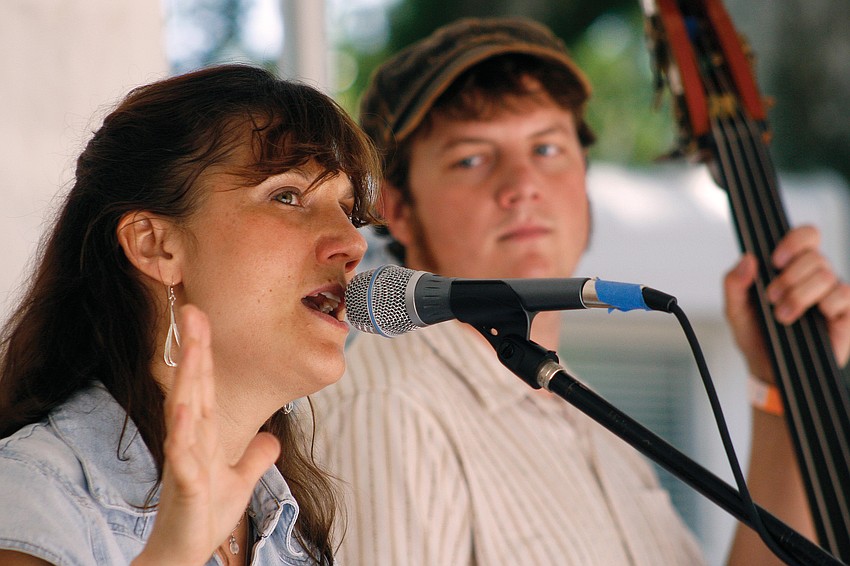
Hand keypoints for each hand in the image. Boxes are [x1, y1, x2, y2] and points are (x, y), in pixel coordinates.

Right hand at [133, 305, 280, 564]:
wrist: (185, 553)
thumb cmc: (204, 516)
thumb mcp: (240, 481)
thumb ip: (255, 457)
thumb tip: (272, 438)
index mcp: (203, 434)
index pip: (205, 385)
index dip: (205, 352)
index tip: (202, 318)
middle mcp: (190, 440)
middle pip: (193, 387)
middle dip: (193, 349)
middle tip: (192, 311)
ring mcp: (184, 460)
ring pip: (184, 411)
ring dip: (187, 379)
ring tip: (190, 347)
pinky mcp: (185, 485)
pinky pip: (182, 455)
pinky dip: (182, 433)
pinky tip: (184, 411)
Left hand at [724, 225, 849, 381]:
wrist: (767, 370)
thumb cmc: (755, 335)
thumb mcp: (735, 310)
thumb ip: (734, 283)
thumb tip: (748, 259)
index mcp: (790, 267)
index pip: (806, 235)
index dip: (794, 241)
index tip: (775, 261)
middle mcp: (814, 277)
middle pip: (815, 256)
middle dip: (788, 277)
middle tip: (772, 298)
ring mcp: (831, 295)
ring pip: (827, 275)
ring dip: (799, 295)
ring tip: (783, 316)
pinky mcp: (845, 314)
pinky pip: (845, 295)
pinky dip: (826, 304)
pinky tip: (812, 317)